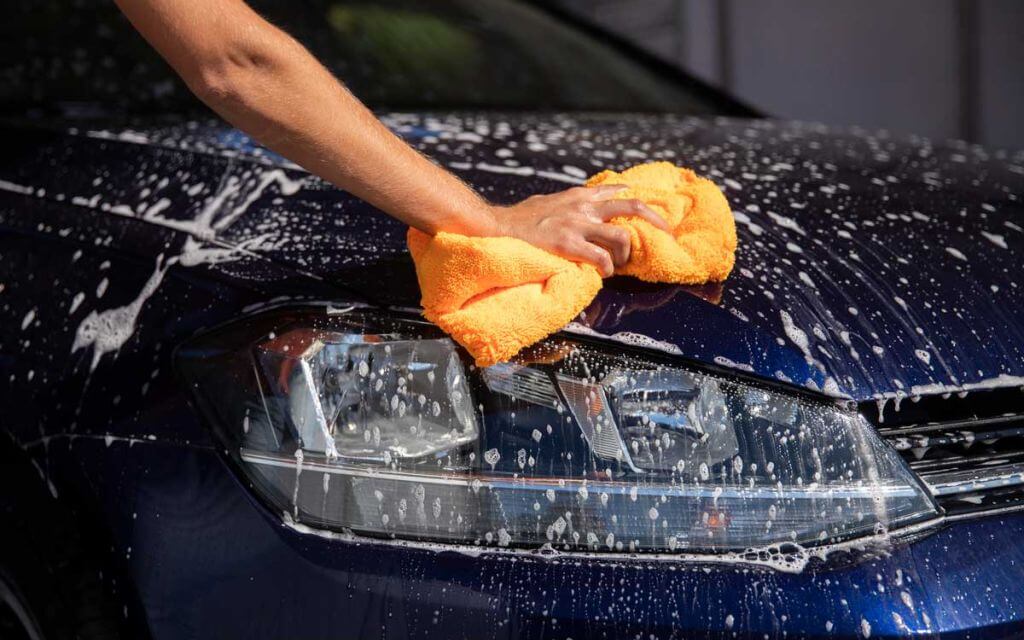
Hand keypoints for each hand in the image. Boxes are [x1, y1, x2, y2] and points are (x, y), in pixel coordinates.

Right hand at [489, 186, 669, 276]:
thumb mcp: (548, 202)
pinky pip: (601, 259)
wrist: (497, 227)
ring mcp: (576, 225)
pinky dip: (607, 269)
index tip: (652, 215)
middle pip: (632, 208)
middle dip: (655, 221)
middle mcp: (583, 207)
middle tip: (665, 235)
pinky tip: (602, 275)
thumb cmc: (519, 220)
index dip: (639, 203)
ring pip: (621, 237)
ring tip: (617, 266)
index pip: (618, 192)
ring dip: (625, 256)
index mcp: (579, 196)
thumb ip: (567, 204)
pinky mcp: (568, 244)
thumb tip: (576, 208)